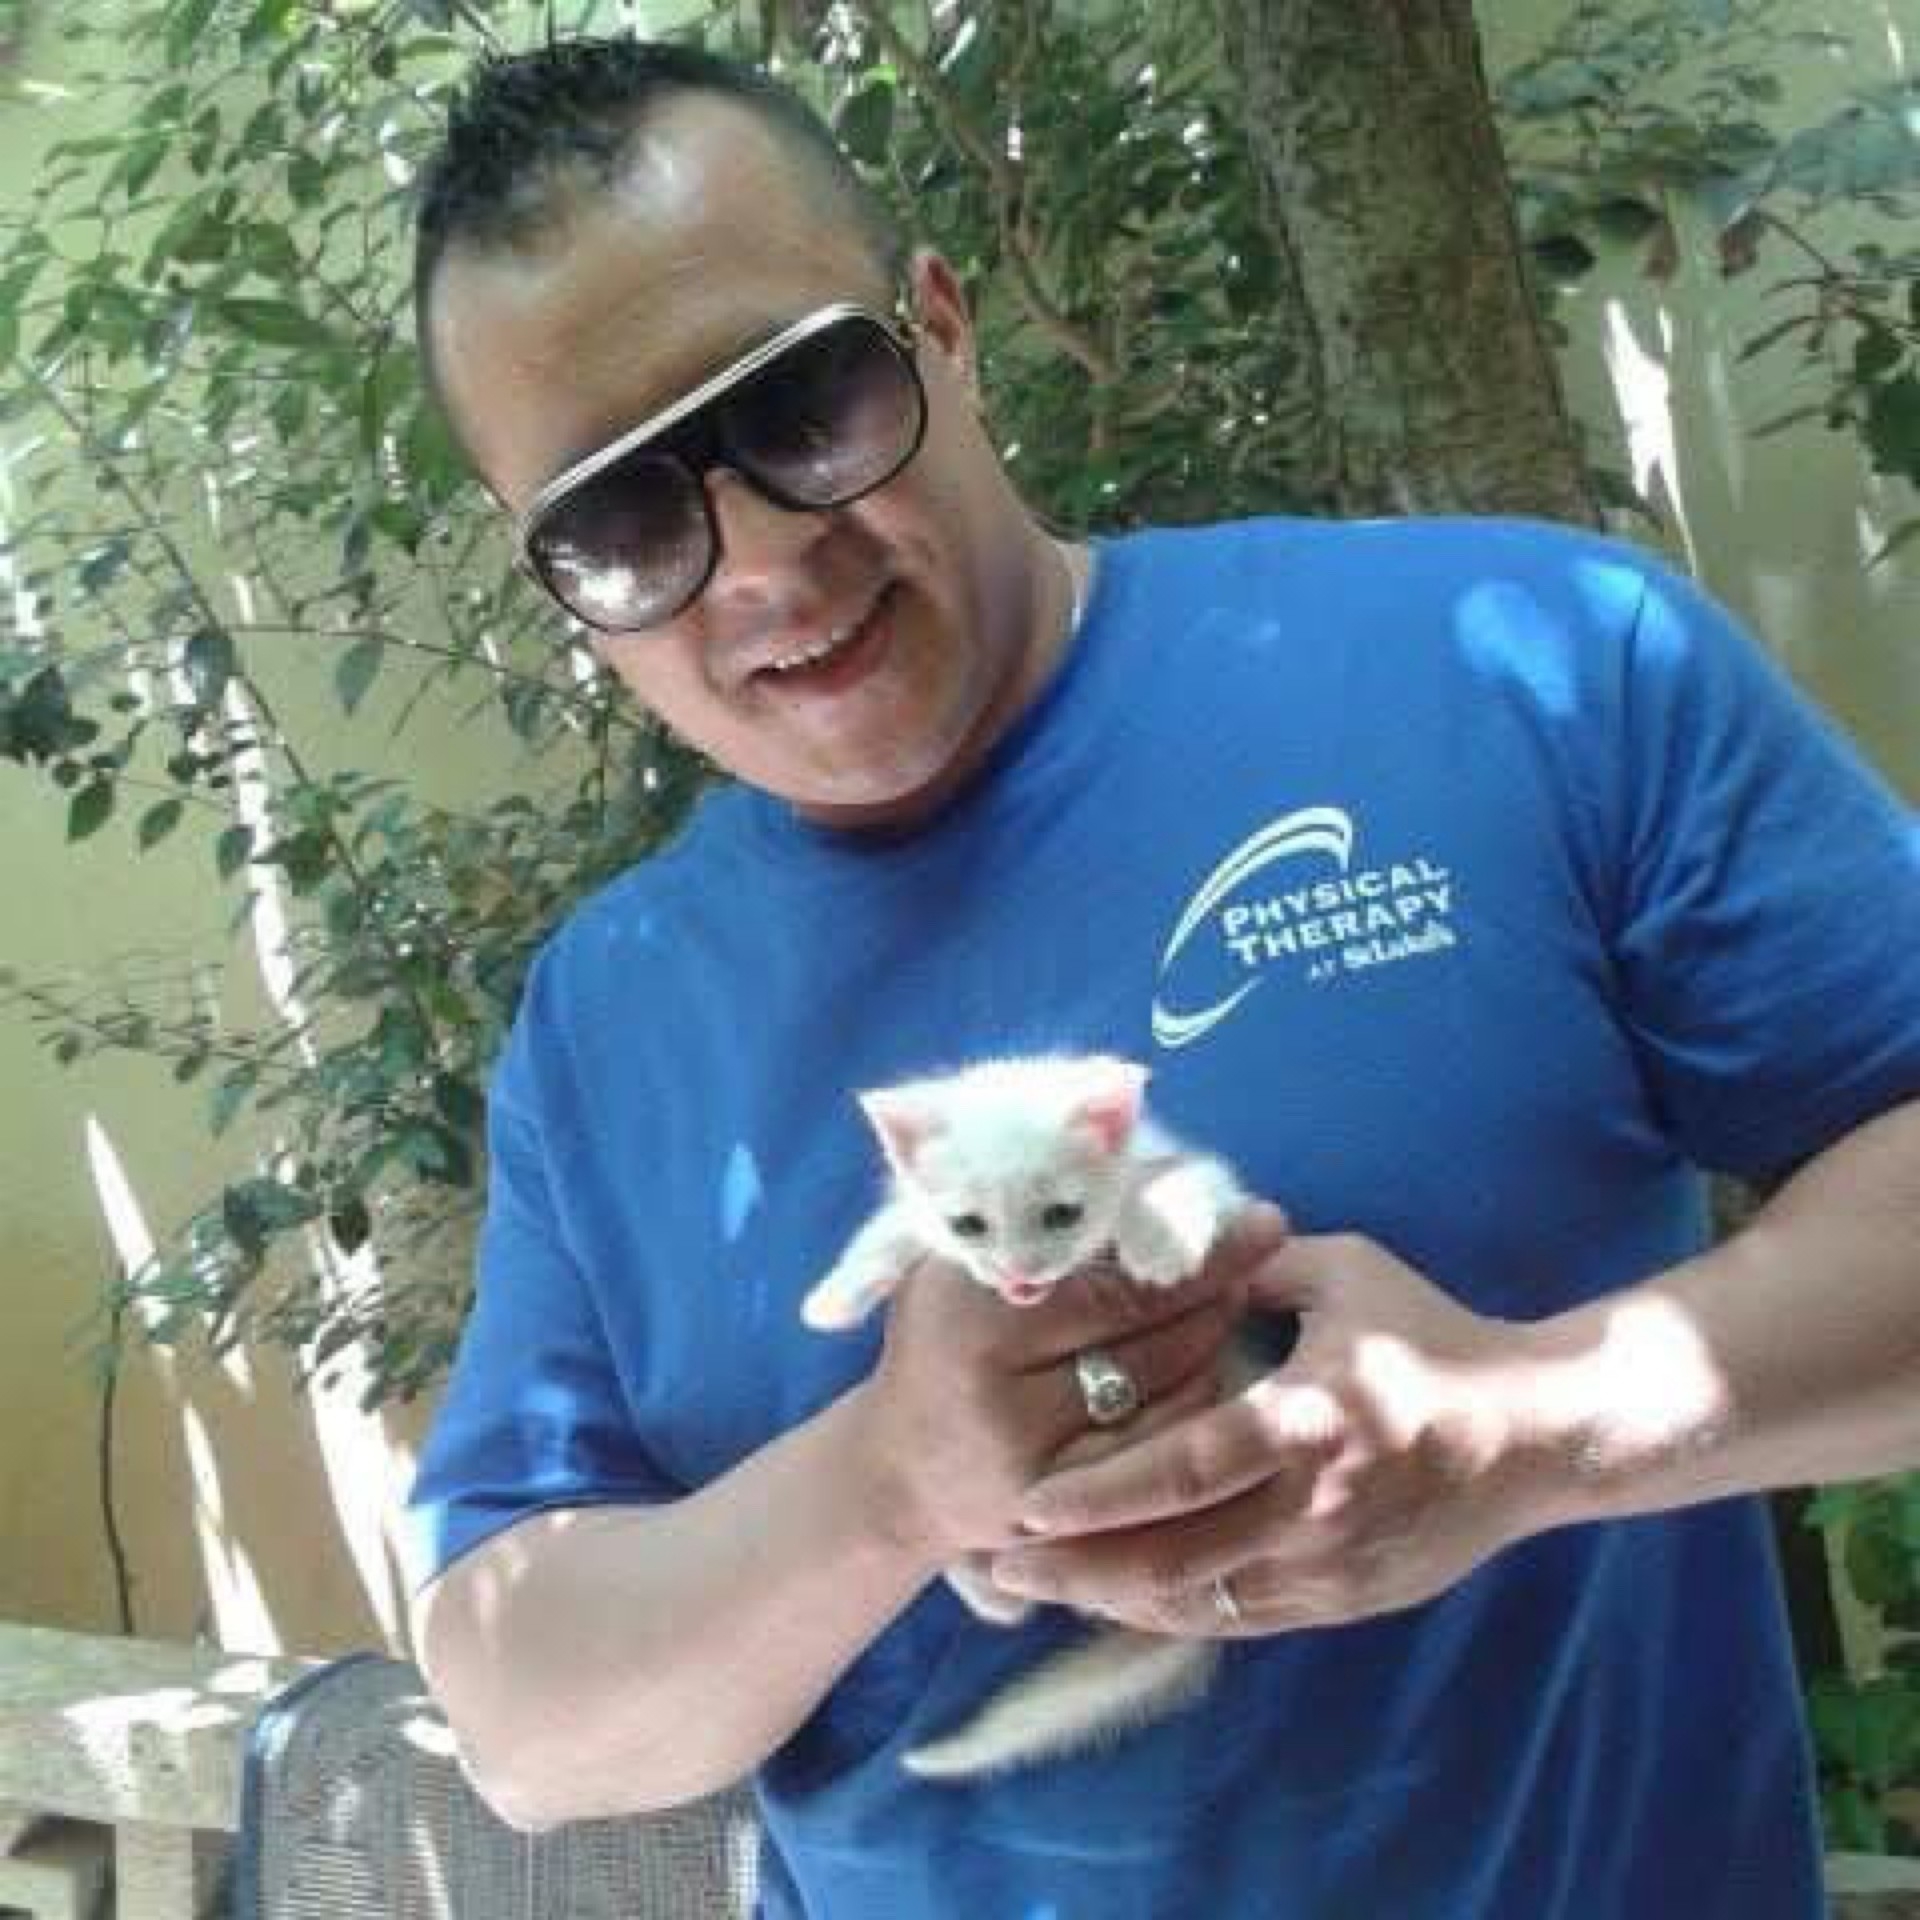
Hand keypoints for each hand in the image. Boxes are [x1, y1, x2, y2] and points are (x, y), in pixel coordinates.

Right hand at [843, 1203, 1289, 1571]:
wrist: (899, 1476)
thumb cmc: (939, 1340)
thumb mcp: (959, 1266)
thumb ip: (1036, 1222)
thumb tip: (1150, 1172)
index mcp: (970, 1326)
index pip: (1111, 1286)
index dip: (1189, 1250)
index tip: (1247, 1214)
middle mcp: (1004, 1408)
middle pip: (1154, 1341)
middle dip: (1216, 1286)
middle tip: (1257, 1240)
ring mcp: (1043, 1481)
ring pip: (1177, 1399)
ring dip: (1216, 1340)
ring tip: (1232, 1293)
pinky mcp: (1077, 1532)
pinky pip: (1172, 1453)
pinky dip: (1200, 1401)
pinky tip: (1206, 1363)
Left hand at [987, 1232, 1555, 1635]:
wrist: (1538, 1433)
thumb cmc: (1434, 1338)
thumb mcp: (1346, 1274)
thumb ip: (1252, 1265)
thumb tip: (1168, 1243)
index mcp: (1311, 1420)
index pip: (1187, 1468)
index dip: (1103, 1494)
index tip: (1029, 1503)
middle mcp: (1315, 1506)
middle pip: (1176, 1558)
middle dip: (1080, 1571)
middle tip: (1000, 1569)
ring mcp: (1330, 1565)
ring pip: (1202, 1602)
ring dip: (1115, 1603)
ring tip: (1040, 1592)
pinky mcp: (1345, 1600)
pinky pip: (1242, 1619)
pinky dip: (1176, 1614)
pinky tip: (1122, 1603)